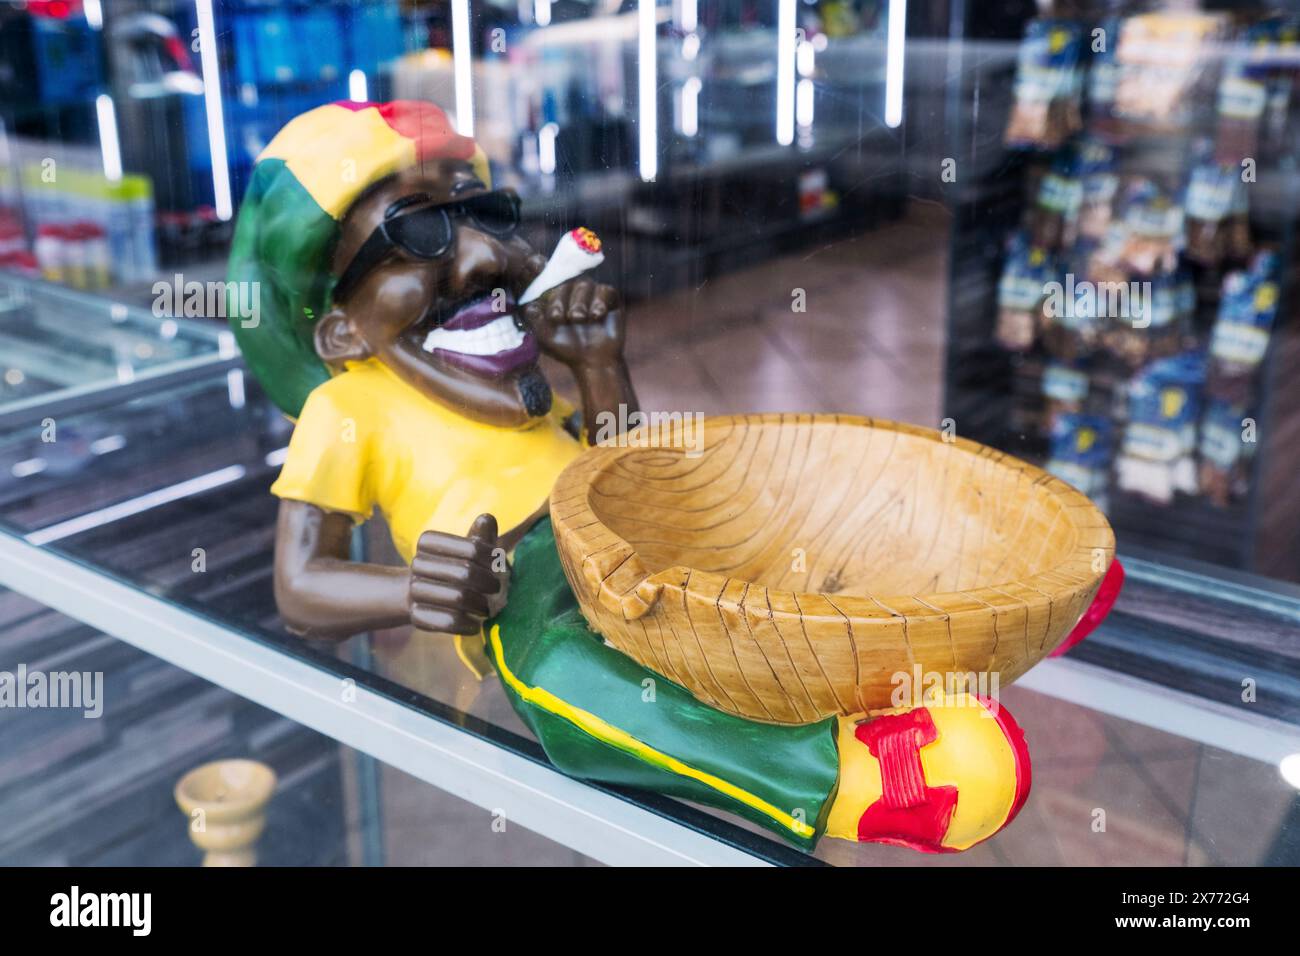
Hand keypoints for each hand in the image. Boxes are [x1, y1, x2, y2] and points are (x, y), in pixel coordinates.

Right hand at [408, 514, 509, 634]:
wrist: (423, 593)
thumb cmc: (456, 564)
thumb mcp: (470, 547)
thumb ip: (481, 535)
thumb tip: (487, 519)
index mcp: (429, 542)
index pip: (473, 549)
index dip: (492, 560)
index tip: (500, 566)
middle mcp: (418, 564)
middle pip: (465, 574)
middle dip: (489, 584)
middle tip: (498, 590)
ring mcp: (414, 590)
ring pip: (457, 599)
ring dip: (480, 606)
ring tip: (488, 609)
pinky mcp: (416, 615)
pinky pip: (446, 621)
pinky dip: (466, 625)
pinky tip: (476, 625)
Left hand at [523, 276, 624, 367]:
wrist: (593, 361)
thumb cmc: (567, 348)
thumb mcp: (544, 335)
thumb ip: (533, 318)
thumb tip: (527, 303)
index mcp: (557, 298)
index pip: (550, 284)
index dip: (552, 295)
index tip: (554, 314)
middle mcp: (574, 292)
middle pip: (567, 282)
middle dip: (563, 300)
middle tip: (566, 318)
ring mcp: (592, 294)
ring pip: (586, 285)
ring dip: (581, 303)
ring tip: (582, 320)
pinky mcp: (610, 298)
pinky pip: (605, 290)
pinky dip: (600, 302)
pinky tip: (597, 316)